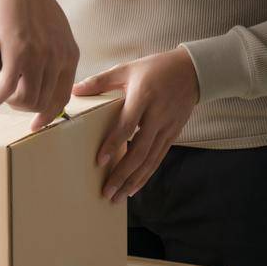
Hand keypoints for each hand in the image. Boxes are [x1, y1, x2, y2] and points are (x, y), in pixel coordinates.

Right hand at [0, 0, 80, 130]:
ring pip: (26, 100)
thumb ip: (54, 58)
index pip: (62, 97)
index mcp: (70, 55)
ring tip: (0, 88)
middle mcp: (58, 58)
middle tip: (11, 96)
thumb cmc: (34, 7)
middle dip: (24, 107)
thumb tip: (43, 84)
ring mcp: (38, 57)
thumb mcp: (55, 34)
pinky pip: (6, 88)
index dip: (47, 115)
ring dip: (10, 101)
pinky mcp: (17, 53)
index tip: (35, 123)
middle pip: (43, 102)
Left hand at [73, 47, 200, 202]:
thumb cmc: (155, 68)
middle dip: (122, 174)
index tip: (99, 161)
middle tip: (106, 192)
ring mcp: (167, 127)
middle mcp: (157, 115)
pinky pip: (158, 158)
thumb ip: (101, 81)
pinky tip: (134, 188)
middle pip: (139, 150)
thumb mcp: (128, 69)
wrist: (192, 71)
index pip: (127, 125)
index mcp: (143, 97)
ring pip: (150, 160)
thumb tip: (74, 90)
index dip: (113, 144)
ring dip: (133, 180)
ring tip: (117, 197)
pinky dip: (146, 175)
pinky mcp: (173, 134)